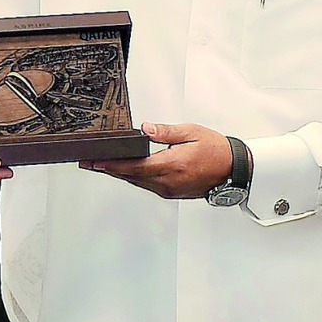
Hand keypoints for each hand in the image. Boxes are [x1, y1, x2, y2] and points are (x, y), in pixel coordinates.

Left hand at [79, 122, 232, 199]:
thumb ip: (166, 131)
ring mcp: (170, 190)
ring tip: (100, 165)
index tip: (94, 162)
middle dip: (108, 169)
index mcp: (172, 165)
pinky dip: (134, 177)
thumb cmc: (216, 150)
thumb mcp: (191, 132)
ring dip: (119, 174)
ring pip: (137, 182)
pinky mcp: (172, 192)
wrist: (234, 170)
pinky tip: (125, 170)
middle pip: (130, 176)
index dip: (110, 165)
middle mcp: (168, 182)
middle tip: (87, 162)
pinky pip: (147, 185)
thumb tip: (145, 128)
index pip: (133, 167)